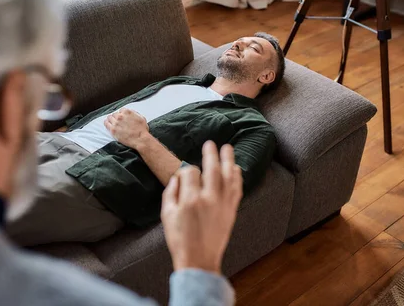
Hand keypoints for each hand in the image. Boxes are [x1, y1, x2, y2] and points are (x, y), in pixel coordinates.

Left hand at [104, 108, 149, 148]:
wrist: (140, 139)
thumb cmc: (142, 130)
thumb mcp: (141, 118)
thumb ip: (134, 113)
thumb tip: (131, 113)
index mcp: (127, 112)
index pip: (121, 110)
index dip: (122, 114)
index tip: (122, 117)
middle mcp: (120, 116)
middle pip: (114, 114)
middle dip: (116, 117)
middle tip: (118, 121)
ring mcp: (116, 123)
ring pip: (109, 117)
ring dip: (111, 119)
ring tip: (112, 122)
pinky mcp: (113, 130)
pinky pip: (106, 123)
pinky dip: (106, 123)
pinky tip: (107, 123)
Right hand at [161, 141, 242, 274]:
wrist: (199, 260)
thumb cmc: (179, 239)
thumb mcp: (166, 215)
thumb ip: (171, 192)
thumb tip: (178, 177)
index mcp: (190, 199)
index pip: (191, 172)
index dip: (187, 170)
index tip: (184, 174)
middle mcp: (209, 199)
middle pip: (212, 168)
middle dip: (211, 154)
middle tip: (210, 143)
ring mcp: (223, 204)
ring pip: (228, 176)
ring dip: (228, 160)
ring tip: (228, 148)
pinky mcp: (231, 211)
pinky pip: (237, 189)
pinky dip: (237, 177)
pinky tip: (236, 169)